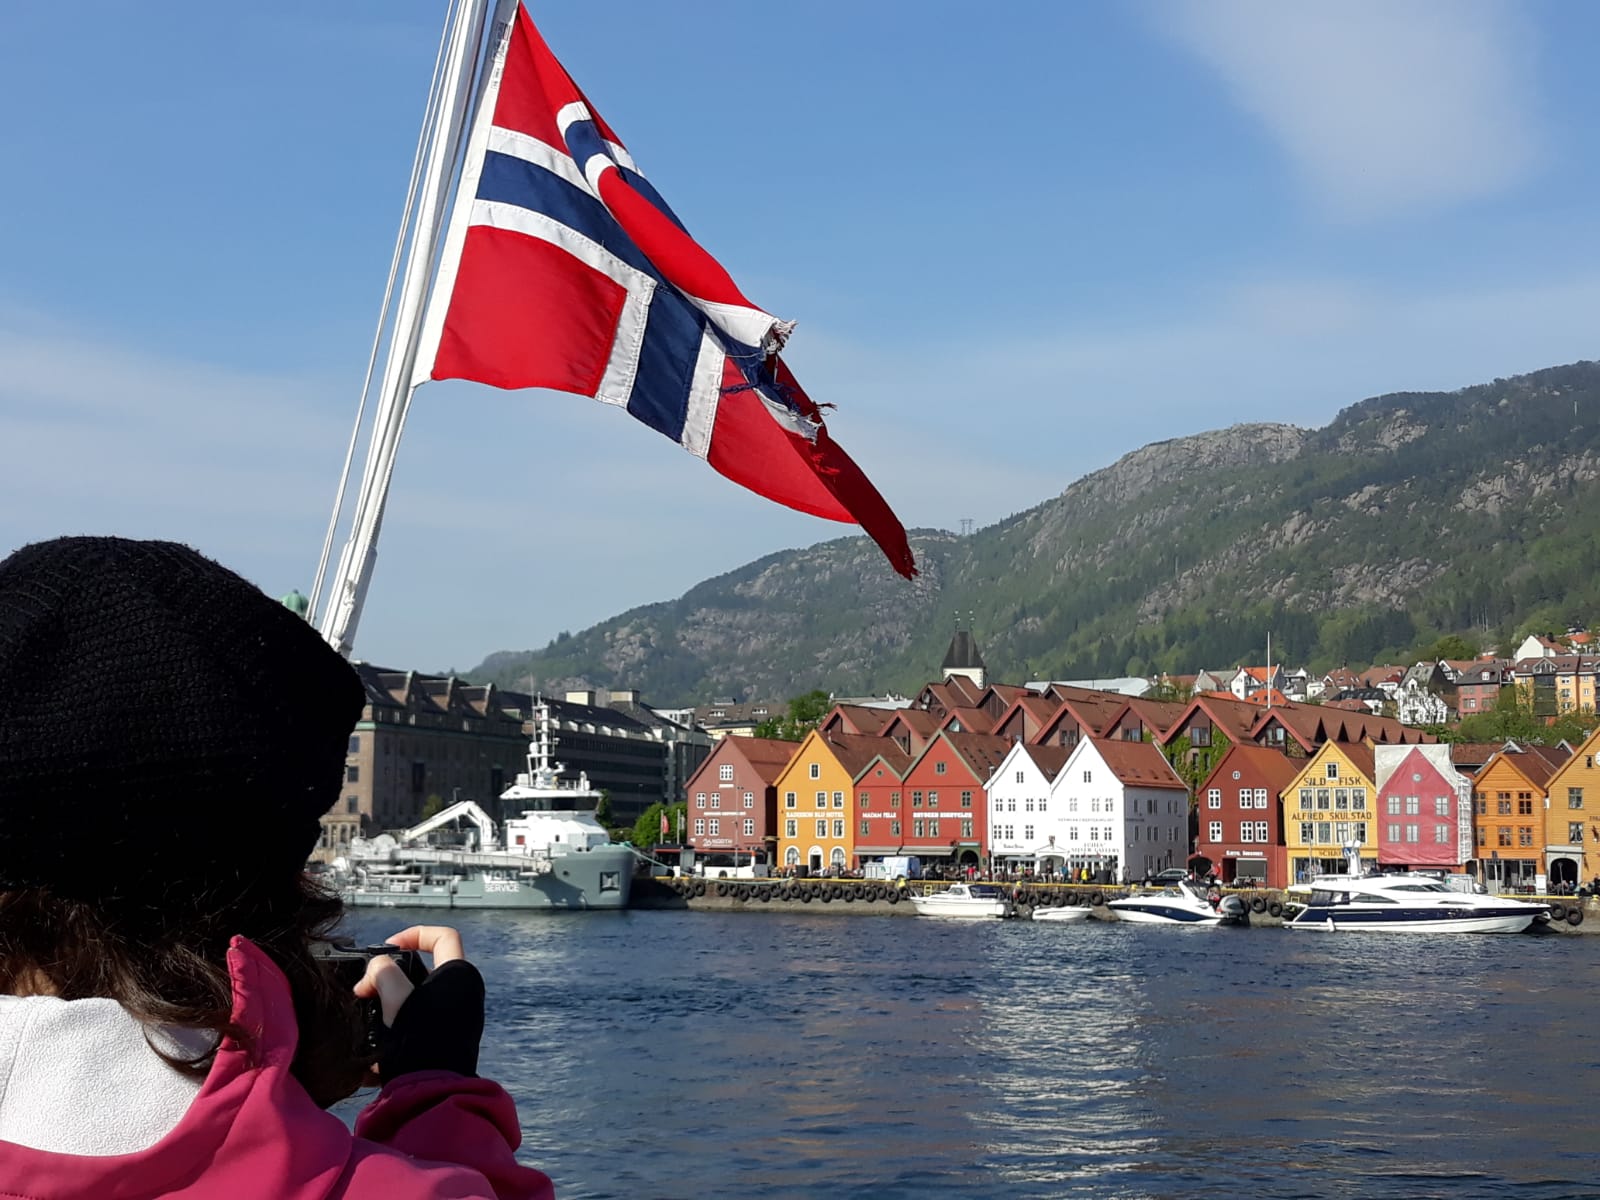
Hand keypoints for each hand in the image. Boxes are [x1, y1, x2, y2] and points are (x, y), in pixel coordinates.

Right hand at [352, 925, 484, 1082]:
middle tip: (368, 990)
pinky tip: (375, 1046)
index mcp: (459, 976)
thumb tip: (374, 973)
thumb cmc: (419, 1042)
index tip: (389, 947)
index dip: (415, 934)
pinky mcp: (447, 1040)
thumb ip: (382, 973)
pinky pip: (418, 1025)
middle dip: (391, 978)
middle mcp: (464, 994)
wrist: (432, 1094)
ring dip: (389, 1006)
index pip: (443, 937)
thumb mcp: (395, 999)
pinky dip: (396, 1029)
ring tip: (366, 1019)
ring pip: (417, 1000)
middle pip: (424, 971)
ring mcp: (458, 1019)